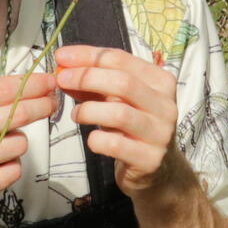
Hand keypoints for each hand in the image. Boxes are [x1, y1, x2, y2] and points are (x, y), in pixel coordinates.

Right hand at [0, 72, 59, 220]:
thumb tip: (32, 85)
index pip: (1, 89)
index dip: (31, 84)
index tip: (50, 82)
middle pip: (15, 114)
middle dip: (41, 105)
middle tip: (51, 103)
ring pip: (19, 143)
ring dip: (19, 142)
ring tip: (2, 145)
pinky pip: (14, 169)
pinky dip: (12, 166)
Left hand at [53, 44, 186, 194]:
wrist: (159, 171)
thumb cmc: (134, 129)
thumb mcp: (117, 100)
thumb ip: (94, 85)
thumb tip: (64, 69)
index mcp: (160, 82)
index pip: (121, 59)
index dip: (88, 56)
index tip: (62, 56)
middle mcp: (165, 105)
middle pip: (123, 83)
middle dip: (86, 78)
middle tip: (62, 80)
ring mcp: (160, 133)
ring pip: (120, 113)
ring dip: (89, 111)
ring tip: (76, 114)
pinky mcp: (150, 159)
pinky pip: (116, 145)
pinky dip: (97, 139)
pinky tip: (92, 139)